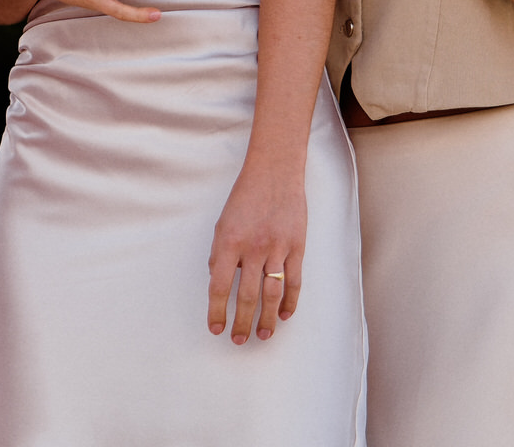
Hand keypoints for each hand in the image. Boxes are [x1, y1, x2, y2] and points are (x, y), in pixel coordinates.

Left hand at [207, 159, 305, 342]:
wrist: (274, 173)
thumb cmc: (245, 197)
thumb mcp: (223, 223)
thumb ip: (220, 254)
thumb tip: (217, 282)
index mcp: (229, 242)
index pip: (218, 286)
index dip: (216, 311)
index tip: (216, 328)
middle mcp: (253, 247)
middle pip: (246, 296)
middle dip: (241, 322)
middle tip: (238, 340)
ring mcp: (277, 248)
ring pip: (271, 294)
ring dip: (266, 319)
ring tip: (262, 335)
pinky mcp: (297, 247)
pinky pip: (294, 281)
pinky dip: (290, 302)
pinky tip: (283, 315)